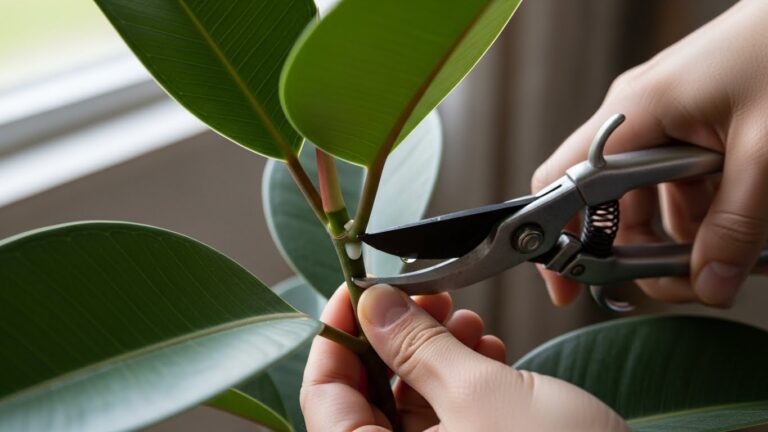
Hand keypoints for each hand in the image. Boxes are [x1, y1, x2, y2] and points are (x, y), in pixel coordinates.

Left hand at [301, 284, 627, 430]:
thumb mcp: (480, 396)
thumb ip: (417, 347)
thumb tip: (372, 305)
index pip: (323, 397)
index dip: (336, 336)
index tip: (356, 292)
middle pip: (367, 396)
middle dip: (394, 336)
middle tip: (419, 295)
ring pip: (410, 401)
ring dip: (433, 351)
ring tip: (462, 318)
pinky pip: (447, 416)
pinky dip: (461, 377)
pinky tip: (486, 349)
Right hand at [532, 0, 767, 307]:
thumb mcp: (765, 151)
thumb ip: (736, 226)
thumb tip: (709, 287)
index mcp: (634, 112)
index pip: (561, 182)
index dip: (556, 239)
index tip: (568, 287)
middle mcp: (637, 115)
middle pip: (608, 203)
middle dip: (639, 251)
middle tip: (685, 282)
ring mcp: (664, 117)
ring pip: (648, 198)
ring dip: (680, 235)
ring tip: (731, 255)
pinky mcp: (692, 121)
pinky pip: (678, 181)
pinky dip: (704, 212)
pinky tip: (742, 226)